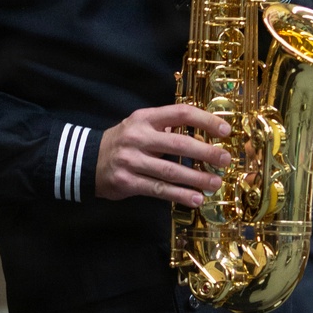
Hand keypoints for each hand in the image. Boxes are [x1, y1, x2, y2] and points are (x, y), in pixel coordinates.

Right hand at [95, 103, 231, 203]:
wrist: (87, 160)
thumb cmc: (123, 142)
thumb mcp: (140, 126)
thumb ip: (167, 128)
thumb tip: (204, 136)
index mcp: (144, 118)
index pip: (180, 114)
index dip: (205, 120)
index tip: (225, 131)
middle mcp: (138, 137)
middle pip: (179, 144)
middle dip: (206, 152)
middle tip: (225, 160)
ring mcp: (131, 160)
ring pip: (171, 171)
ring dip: (196, 178)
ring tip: (215, 183)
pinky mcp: (127, 182)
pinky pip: (158, 190)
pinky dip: (179, 195)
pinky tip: (196, 199)